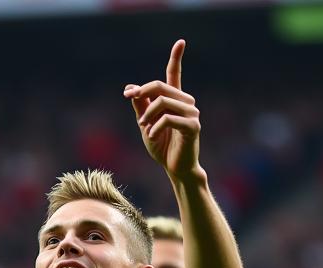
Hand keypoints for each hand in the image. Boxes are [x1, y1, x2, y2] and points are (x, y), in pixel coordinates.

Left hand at [124, 39, 201, 180]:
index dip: (177, 58)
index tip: (180, 42)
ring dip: (147, 113)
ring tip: (143, 127)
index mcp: (175, 100)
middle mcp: (186, 102)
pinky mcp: (192, 126)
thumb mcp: (146, 125)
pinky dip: (155, 126)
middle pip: (160, 86)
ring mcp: (191, 113)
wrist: (175, 169)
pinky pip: (168, 118)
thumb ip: (140, 107)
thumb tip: (130, 89)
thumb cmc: (162, 148)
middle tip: (130, 101)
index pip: (175, 74)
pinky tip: (151, 136)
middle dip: (142, 93)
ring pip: (163, 101)